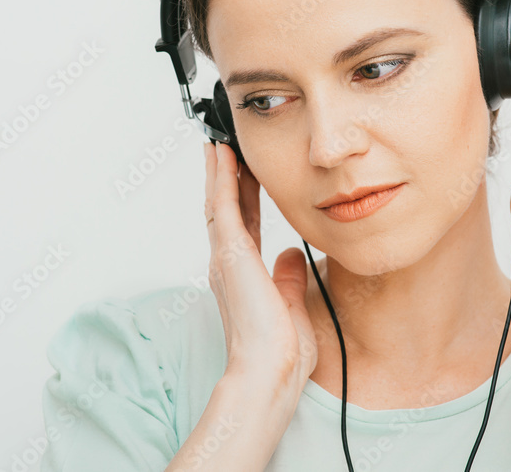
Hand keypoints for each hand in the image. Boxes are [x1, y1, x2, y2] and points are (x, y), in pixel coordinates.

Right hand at [203, 141, 317, 391]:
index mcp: (243, 273)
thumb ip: (289, 276)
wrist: (270, 368)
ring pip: (218, 201)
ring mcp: (225, 256)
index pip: (243, 224)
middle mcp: (228, 262)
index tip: (244, 173)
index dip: (241, 196)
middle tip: (227, 147)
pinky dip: (220, 178)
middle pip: (225, 207)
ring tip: (220, 142)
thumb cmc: (281, 350)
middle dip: (226, 176)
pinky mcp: (229, 253)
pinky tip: (221, 156)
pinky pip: (222, 205)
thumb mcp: (292, 303)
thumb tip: (292, 254)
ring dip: (219, 170)